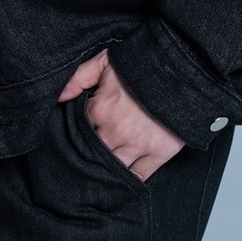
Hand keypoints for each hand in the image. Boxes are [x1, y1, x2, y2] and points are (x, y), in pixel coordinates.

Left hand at [58, 48, 184, 182]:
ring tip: (103, 171)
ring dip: (107, 169)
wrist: (182, 68)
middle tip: (89, 156)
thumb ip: (79, 77)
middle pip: (93, 154)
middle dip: (90, 154)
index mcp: (99, 109)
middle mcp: (115, 132)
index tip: (83, 132)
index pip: (79, 130)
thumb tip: (59, 98)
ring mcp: (137, 145)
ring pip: (113, 168)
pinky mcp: (158, 153)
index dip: (80, 131)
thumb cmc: (143, 62)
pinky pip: (139, 176)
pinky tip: (123, 180)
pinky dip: (130, 180)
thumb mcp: (106, 60)